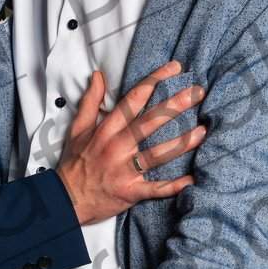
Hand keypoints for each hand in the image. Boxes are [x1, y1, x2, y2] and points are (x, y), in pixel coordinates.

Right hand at [57, 61, 205, 224]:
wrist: (65, 200)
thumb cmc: (74, 164)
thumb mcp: (77, 129)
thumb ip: (90, 101)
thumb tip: (99, 76)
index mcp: (106, 130)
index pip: (133, 99)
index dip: (154, 81)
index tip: (174, 68)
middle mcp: (116, 147)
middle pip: (149, 122)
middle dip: (174, 105)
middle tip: (197, 92)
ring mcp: (124, 170)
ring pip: (156, 154)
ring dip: (181, 143)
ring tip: (202, 131)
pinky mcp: (130, 192)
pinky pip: (155, 189)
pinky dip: (174, 187)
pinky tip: (192, 180)